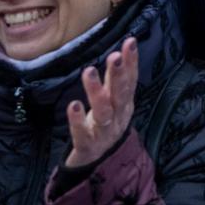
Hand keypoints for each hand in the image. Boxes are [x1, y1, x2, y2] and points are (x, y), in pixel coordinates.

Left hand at [64, 37, 139, 168]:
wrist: (98, 163)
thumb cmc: (105, 124)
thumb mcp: (114, 101)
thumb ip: (116, 78)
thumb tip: (123, 48)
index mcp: (125, 104)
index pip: (131, 80)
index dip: (132, 62)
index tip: (130, 41)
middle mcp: (118, 116)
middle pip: (120, 95)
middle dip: (118, 75)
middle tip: (114, 57)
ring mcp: (104, 132)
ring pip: (103, 112)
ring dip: (97, 92)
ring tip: (89, 72)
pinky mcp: (88, 146)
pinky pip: (82, 134)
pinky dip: (77, 121)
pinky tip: (73, 105)